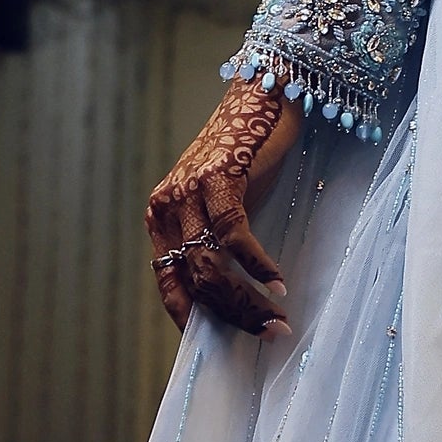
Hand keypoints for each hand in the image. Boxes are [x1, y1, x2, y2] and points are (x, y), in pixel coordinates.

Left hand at [149, 85, 303, 341]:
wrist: (263, 95)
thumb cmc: (248, 155)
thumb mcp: (224, 204)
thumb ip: (217, 242)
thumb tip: (235, 298)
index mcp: (162, 217)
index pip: (168, 283)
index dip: (191, 319)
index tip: (219, 347)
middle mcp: (167, 205)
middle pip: (194, 280)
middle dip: (233, 316)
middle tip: (270, 335)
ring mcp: (188, 191)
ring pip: (211, 265)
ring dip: (248, 299)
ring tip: (279, 318)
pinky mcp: (217, 178)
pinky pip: (234, 235)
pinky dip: (258, 264)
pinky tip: (279, 282)